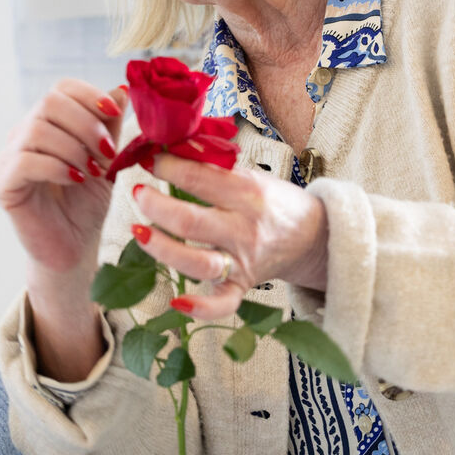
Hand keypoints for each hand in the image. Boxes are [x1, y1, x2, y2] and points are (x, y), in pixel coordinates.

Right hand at [0, 80, 128, 380]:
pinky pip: (24, 161)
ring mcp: (8, 158)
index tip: (114, 114)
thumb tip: (122, 89)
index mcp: (47, 123)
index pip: (61, 88)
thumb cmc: (86, 206)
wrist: (73, 250)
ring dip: (74, 148)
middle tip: (107, 152)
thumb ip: (109, 127)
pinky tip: (75, 180)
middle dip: (86, 124)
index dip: (89, 95)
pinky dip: (56, 166)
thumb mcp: (106, 160)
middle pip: (49, 103)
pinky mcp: (2, 184)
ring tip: (92, 171)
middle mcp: (22, 135)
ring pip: (37, 129)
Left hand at [133, 153, 328, 319]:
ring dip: (162, 248)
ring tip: (138, 231)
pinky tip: (176, 302)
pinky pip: (222, 304)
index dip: (168, 168)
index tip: (150, 160)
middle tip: (138, 192)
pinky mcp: (242, 286)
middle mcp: (244, 229)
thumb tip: (172, 147)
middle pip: (190, 221)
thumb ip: (215, 167)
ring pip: (197, 262)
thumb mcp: (252, 175)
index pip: (199, 179)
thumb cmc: (275, 202)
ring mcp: (242, 261)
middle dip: (156, 206)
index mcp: (247, 193)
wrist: (316, 237)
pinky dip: (201, 307)